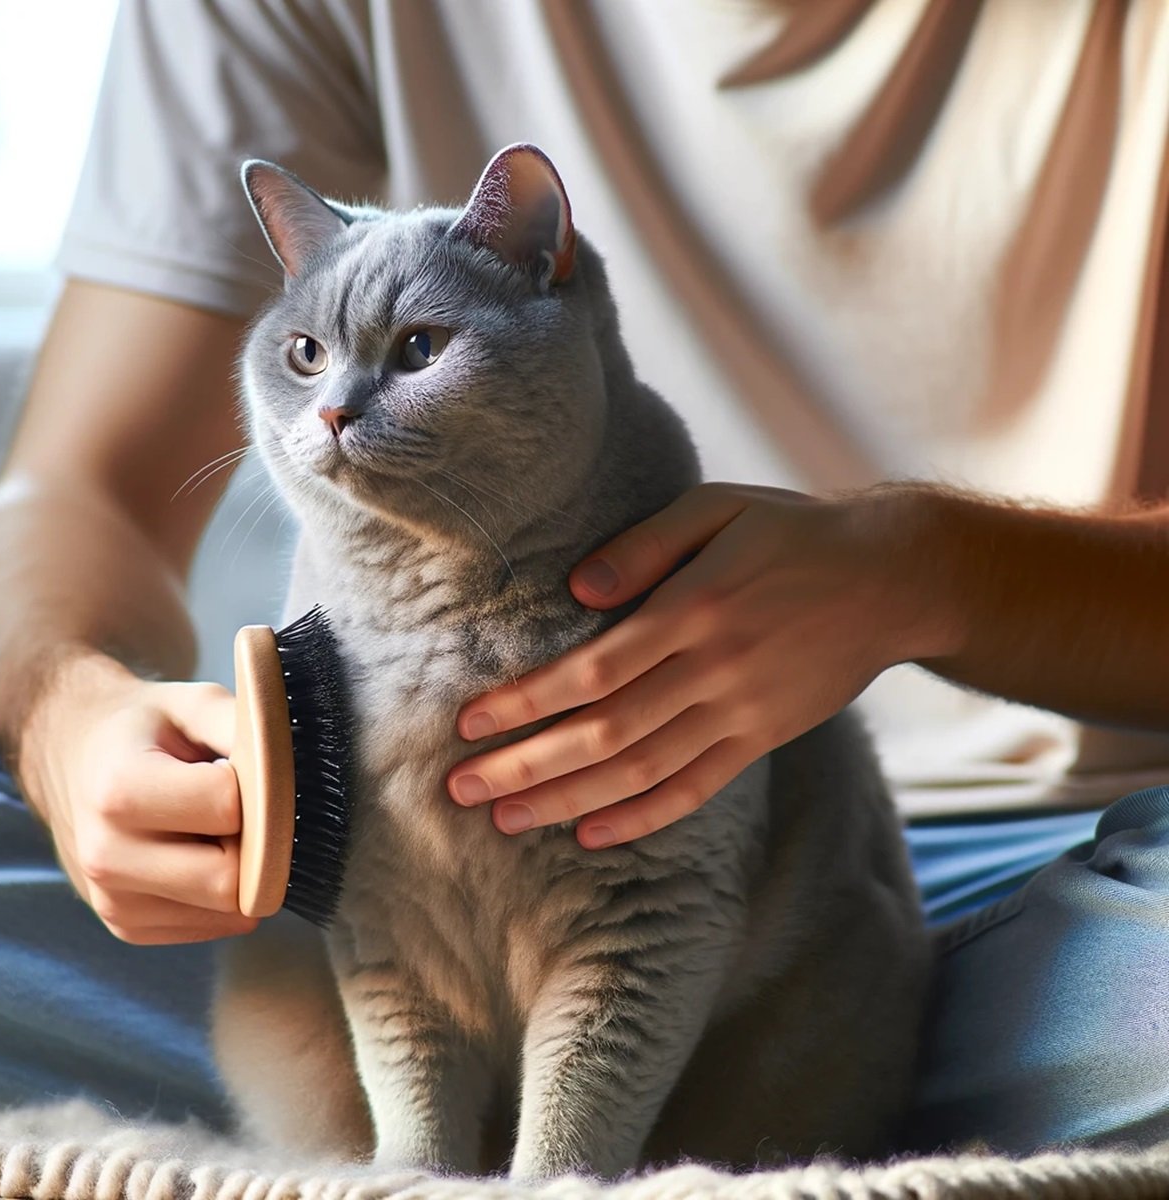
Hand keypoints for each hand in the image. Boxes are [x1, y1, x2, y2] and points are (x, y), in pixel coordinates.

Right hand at [18, 653, 256, 943]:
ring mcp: (113, 901)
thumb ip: (245, 726)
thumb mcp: (192, 703)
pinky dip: (225, 896)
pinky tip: (202, 854)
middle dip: (256, 841)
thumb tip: (294, 766)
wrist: (71, 758)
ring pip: (228, 911)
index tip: (247, 769)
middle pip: (231, 878)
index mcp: (120, 791)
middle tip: (244, 807)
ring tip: (216, 828)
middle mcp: (107, 857)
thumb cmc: (142, 729)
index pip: (230, 809)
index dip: (256, 787)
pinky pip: (214, 926)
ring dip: (242, 871)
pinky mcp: (128, 927)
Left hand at [448, 483, 936, 848]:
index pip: (592, 669)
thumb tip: (577, 588)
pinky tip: (593, 835)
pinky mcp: (763, 737)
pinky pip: (698, 788)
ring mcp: (742, 712)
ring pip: (643, 770)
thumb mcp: (718, 509)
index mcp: (695, 607)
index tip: (471, 725)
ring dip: (570, 800)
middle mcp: (714, 668)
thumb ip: (646, 545)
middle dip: (528, 764)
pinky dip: (644, 817)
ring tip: (507, 820)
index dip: (527, 701)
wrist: (889, 579)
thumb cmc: (791, 532)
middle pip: (606, 731)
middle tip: (463, 790)